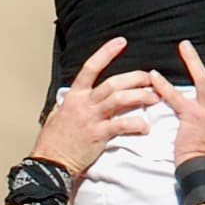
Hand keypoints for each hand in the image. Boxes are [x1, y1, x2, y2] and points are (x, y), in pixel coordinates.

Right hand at [31, 38, 157, 182]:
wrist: (50, 162)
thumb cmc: (53, 142)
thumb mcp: (56, 115)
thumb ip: (68, 103)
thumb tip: (70, 96)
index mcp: (74, 96)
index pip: (91, 67)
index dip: (106, 53)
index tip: (121, 42)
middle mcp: (84, 104)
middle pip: (113, 83)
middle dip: (134, 79)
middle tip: (150, 78)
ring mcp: (91, 118)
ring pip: (119, 100)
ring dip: (140, 97)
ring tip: (154, 98)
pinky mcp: (98, 135)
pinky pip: (121, 125)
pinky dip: (135, 125)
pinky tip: (145, 126)